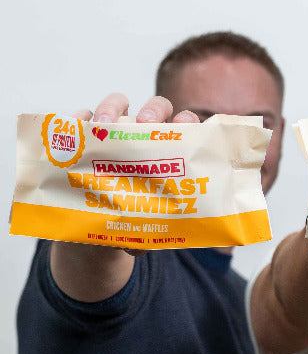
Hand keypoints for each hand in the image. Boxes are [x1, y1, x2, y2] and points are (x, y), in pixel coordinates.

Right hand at [74, 93, 200, 255]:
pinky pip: (80, 118)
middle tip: (145, 124)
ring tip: (104, 126)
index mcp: (171, 149)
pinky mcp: (85, 134)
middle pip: (156, 108)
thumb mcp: (145, 227)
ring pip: (117, 105)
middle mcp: (145, 133)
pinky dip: (77, 120)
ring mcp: (115, 129)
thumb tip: (137, 248)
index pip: (186, 126)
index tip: (182, 126)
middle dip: (152, 111)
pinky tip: (74, 130)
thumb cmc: (134, 216)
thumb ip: (146, 235)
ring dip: (111, 109)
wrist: (100, 218)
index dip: (187, 122)